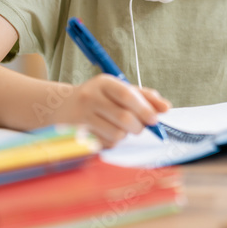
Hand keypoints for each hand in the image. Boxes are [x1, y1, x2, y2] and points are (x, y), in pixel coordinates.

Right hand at [52, 75, 170, 146]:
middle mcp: (89, 97)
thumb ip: (144, 97)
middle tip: (139, 128)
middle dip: (138, 127)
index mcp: (103, 83)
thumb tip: (166, 108)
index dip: (144, 109)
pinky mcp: (75, 135)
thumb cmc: (98, 98)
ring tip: (119, 129)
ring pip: (116, 135)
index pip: (127, 95)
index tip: (154, 119)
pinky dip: (111, 143)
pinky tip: (104, 134)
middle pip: (124, 118)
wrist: (60, 106)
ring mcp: (80, 117)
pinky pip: (104, 145)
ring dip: (124, 136)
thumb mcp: (118, 90)